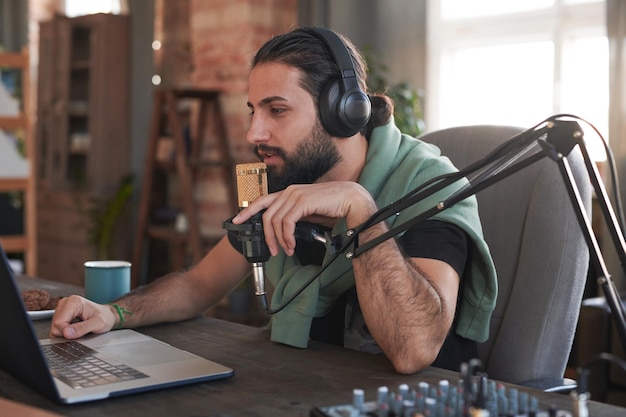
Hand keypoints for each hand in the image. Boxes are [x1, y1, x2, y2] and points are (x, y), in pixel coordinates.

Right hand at [49, 295, 116, 338]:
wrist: (107, 315)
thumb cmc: (104, 317)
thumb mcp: (98, 324)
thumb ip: (82, 328)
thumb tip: (66, 333)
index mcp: (74, 302)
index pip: (59, 322)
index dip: (66, 332)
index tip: (77, 334)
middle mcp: (66, 302)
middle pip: (55, 325)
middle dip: (65, 332)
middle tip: (80, 331)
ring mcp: (62, 308)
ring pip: (55, 327)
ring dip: (65, 332)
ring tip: (78, 328)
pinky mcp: (60, 314)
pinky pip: (56, 327)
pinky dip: (64, 331)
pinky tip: (74, 328)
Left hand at [232, 182, 376, 255]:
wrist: (351, 199)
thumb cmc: (333, 206)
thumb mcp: (308, 212)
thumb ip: (295, 217)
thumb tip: (284, 231)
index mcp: (289, 192)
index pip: (262, 200)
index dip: (247, 211)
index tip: (236, 221)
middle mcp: (289, 191)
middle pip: (266, 214)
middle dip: (266, 235)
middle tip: (273, 250)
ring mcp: (295, 195)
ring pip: (275, 220)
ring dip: (279, 240)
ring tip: (287, 250)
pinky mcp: (302, 201)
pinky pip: (286, 223)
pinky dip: (287, 237)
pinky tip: (292, 245)